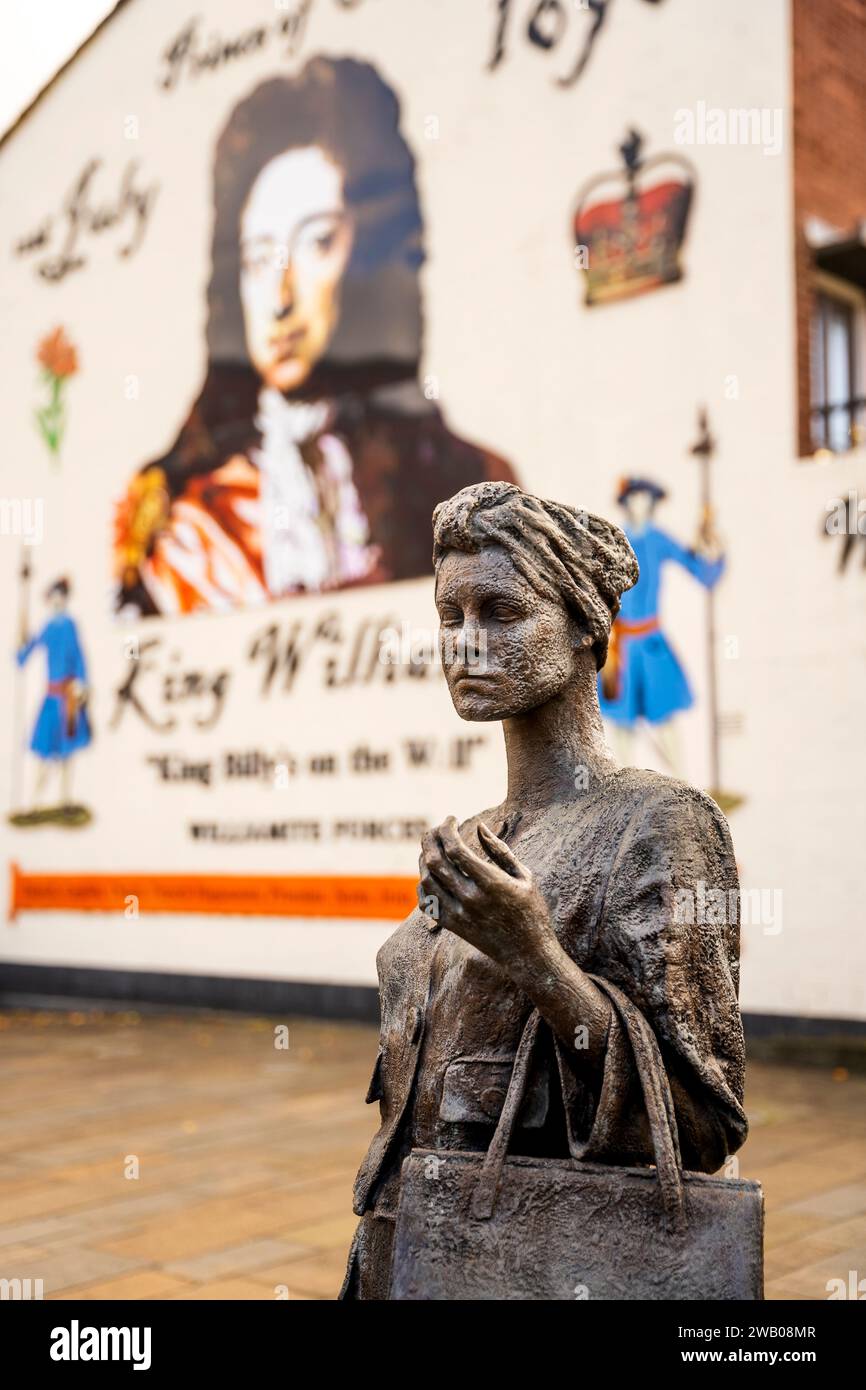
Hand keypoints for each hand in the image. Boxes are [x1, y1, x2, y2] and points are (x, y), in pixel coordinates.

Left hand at [418, 816, 553, 975]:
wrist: (527, 954)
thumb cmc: (531, 910)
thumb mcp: (524, 876)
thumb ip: (500, 850)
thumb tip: (479, 826)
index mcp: (490, 883)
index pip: (455, 849)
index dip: (448, 829)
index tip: (452, 818)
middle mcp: (470, 899)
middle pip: (435, 861)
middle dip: (431, 838)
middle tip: (436, 828)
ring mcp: (458, 914)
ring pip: (427, 880)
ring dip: (425, 858)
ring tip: (433, 847)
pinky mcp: (452, 926)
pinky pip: (426, 902)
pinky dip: (423, 883)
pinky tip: (431, 873)